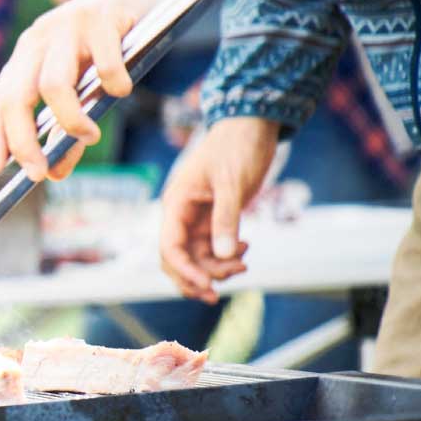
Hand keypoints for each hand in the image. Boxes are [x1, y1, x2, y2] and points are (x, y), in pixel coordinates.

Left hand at [0, 0, 195, 180]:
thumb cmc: (115, 42)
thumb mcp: (86, 85)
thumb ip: (67, 127)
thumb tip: (54, 173)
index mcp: (28, 53)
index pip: (0, 98)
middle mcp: (41, 37)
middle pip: (17, 96)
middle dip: (23, 141)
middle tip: (38, 171)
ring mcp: (70, 24)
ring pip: (54, 85)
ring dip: (70, 121)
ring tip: (89, 135)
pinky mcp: (105, 17)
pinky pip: (104, 65)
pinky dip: (114, 85)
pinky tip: (123, 89)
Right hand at [159, 117, 280, 302]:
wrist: (252, 126)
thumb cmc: (237, 147)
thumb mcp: (233, 183)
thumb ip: (227, 219)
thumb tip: (224, 255)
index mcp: (176, 204)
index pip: (169, 247)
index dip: (183, 271)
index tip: (206, 287)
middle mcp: (181, 215)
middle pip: (176, 259)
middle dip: (195, 278)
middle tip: (218, 294)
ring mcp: (197, 219)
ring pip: (196, 258)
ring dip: (216, 269)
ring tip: (244, 264)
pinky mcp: (214, 219)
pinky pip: (213, 249)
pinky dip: (227, 257)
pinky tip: (246, 250)